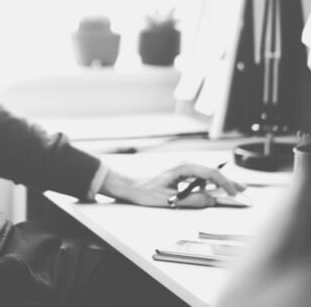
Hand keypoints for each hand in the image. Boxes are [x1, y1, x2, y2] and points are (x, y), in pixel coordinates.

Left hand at [99, 163, 245, 207]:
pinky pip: (194, 178)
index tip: (235, 192)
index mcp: (181, 167)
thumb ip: (192, 200)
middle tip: (243, 189)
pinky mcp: (174, 174)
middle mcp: (181, 165)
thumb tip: (210, 200)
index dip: (225, 183)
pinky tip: (210, 190)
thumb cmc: (141, 189)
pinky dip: (205, 184)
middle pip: (209, 172)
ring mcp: (178, 169)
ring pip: (203, 175)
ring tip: (230, 190)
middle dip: (227, 181)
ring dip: (216, 183)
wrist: (123, 183)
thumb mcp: (168, 199)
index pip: (210, 173)